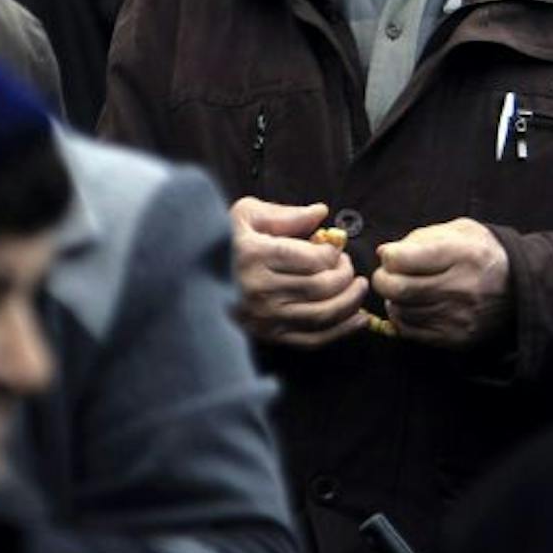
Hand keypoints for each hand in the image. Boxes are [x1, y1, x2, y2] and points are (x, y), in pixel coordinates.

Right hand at [229, 198, 370, 348]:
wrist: (192, 277)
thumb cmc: (224, 241)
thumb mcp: (247, 215)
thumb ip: (287, 214)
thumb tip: (321, 213)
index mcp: (255, 255)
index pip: (311, 259)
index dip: (333, 253)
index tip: (336, 247)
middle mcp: (260, 290)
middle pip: (321, 287)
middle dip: (345, 275)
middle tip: (349, 265)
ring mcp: (264, 317)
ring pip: (322, 315)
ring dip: (350, 302)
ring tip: (360, 287)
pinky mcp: (269, 336)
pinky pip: (313, 339)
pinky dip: (341, 331)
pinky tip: (358, 319)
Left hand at [372, 218, 513, 349]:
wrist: (520, 288)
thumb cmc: (482, 254)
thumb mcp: (460, 231)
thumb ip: (422, 237)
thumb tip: (386, 253)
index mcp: (462, 255)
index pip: (404, 259)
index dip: (389, 256)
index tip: (392, 255)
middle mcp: (461, 288)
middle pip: (399, 289)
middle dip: (383, 280)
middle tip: (386, 275)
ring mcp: (459, 317)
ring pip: (403, 312)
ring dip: (393, 300)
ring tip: (403, 289)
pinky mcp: (456, 338)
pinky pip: (412, 332)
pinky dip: (403, 318)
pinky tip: (411, 307)